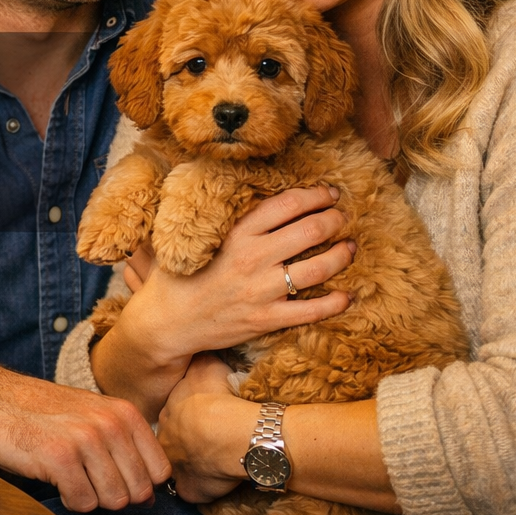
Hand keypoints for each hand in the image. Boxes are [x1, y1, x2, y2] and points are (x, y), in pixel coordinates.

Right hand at [0, 369, 170, 511]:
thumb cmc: (42, 413)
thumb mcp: (93, 416)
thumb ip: (125, 447)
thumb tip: (151, 498)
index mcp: (124, 413)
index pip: (160, 472)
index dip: (138, 485)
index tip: (112, 479)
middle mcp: (111, 423)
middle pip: (138, 492)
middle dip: (113, 495)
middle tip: (85, 479)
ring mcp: (86, 439)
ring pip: (113, 500)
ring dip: (90, 498)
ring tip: (69, 476)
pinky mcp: (59, 457)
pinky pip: (83, 503)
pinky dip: (69, 500)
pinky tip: (54, 479)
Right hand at [101, 187, 353, 399]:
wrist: (166, 322)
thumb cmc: (178, 277)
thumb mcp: (195, 237)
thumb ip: (223, 218)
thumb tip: (242, 191)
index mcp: (237, 233)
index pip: (288, 204)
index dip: (316, 196)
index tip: (329, 194)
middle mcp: (253, 258)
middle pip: (311, 231)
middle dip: (334, 221)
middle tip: (341, 218)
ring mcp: (262, 291)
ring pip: (319, 268)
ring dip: (342, 255)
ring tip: (349, 248)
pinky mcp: (267, 320)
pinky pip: (312, 311)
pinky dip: (335, 303)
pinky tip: (346, 296)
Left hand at [157, 354, 257, 502]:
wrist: (228, 431)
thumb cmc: (218, 397)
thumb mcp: (206, 367)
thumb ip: (198, 362)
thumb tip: (197, 353)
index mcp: (168, 413)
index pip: (171, 417)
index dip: (186, 419)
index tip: (201, 420)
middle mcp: (165, 440)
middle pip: (170, 443)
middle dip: (183, 443)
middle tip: (206, 441)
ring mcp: (176, 467)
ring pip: (178, 468)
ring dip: (191, 466)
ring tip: (211, 462)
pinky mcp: (190, 489)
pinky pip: (192, 492)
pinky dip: (202, 489)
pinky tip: (215, 481)